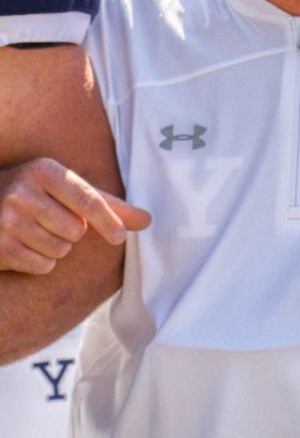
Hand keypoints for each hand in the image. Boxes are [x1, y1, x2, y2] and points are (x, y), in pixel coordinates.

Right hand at [0, 157, 149, 273]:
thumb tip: (147, 220)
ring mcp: (5, 220)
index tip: (119, 237)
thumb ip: (107, 203)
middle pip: (76, 231)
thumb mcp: (66, 188)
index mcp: (44, 171)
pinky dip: (41, 262)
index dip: (109, 222)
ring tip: (36, 232)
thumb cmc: (35, 196)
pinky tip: (24, 246)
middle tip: (52, 222)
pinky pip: (42, 265)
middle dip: (72, 232)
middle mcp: (21, 192)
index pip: (88, 200)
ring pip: (60, 250)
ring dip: (56, 247)